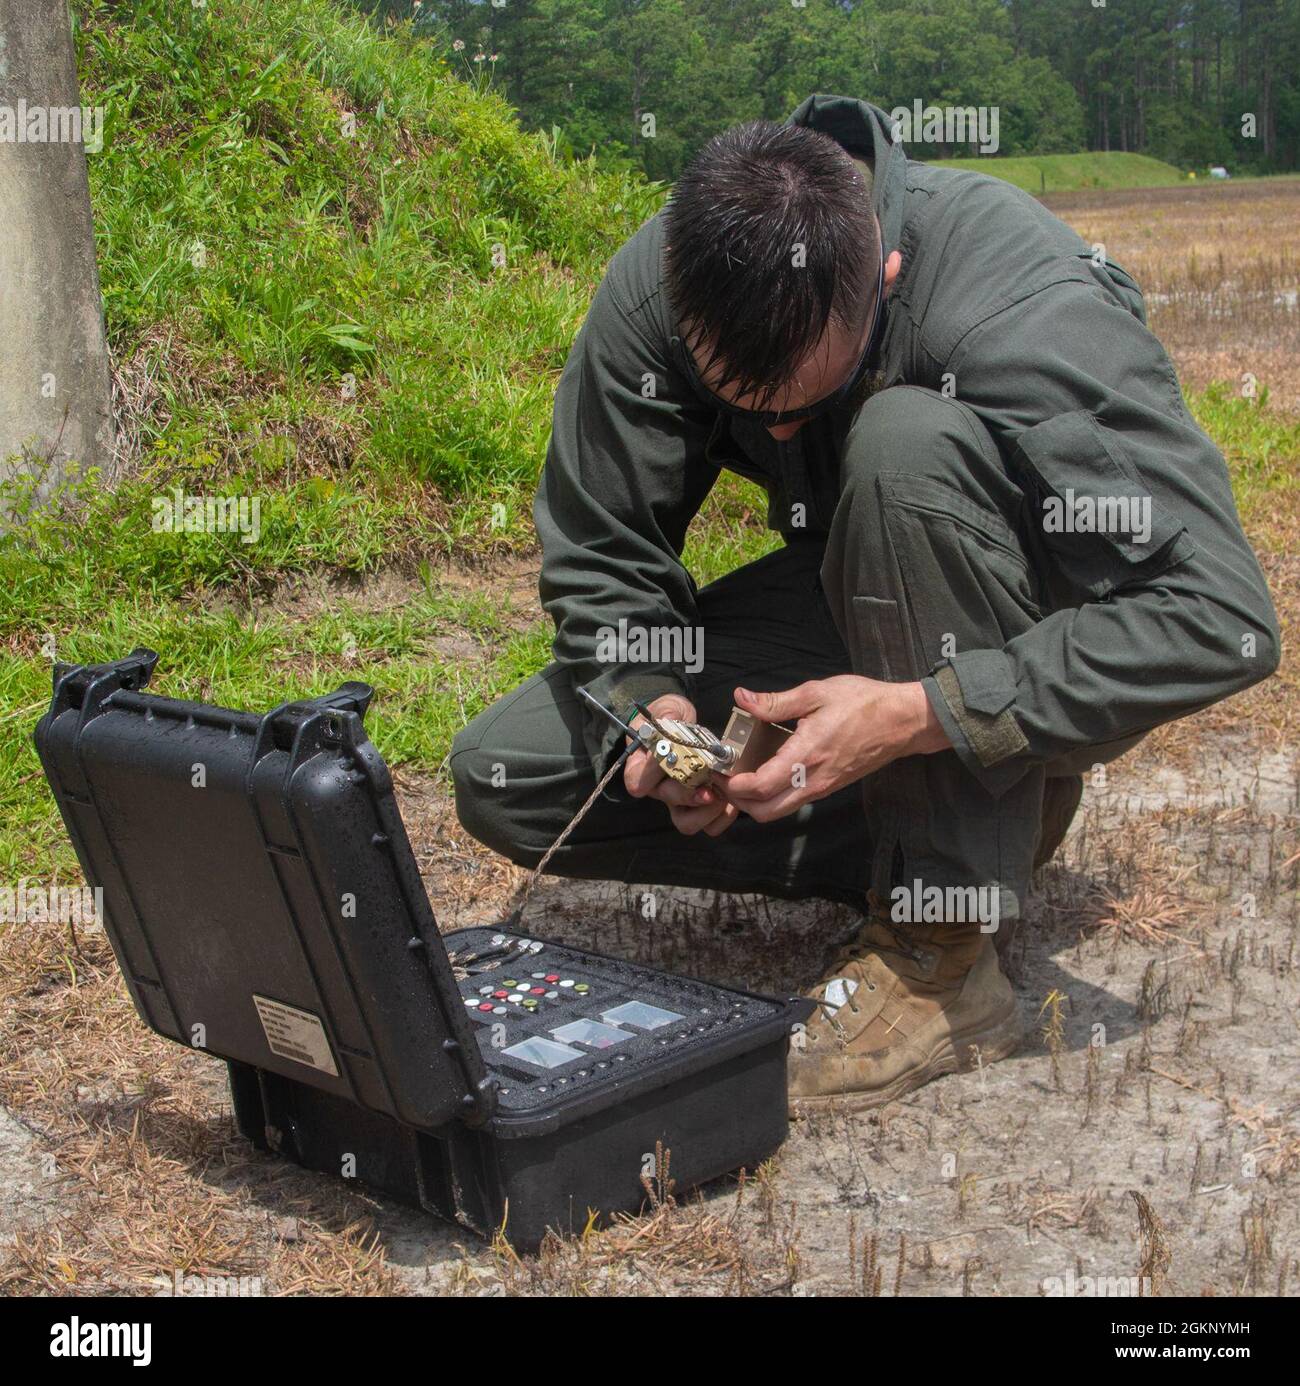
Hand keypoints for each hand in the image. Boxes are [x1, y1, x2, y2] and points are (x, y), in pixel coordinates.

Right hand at [622, 693, 739, 837]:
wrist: (685, 725)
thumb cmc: (670, 718)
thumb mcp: (667, 709)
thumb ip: (667, 715)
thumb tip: (668, 723)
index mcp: (643, 766)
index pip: (637, 780)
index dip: (651, 775)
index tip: (671, 760)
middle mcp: (659, 787)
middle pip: (669, 799)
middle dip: (690, 795)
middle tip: (708, 788)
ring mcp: (679, 800)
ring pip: (686, 822)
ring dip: (706, 812)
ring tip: (721, 795)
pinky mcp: (700, 807)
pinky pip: (709, 825)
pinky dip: (722, 817)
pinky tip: (731, 802)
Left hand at [724, 677, 948, 823]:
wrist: (902, 721)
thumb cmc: (863, 704)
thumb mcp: (816, 693)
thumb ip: (775, 702)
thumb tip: (742, 698)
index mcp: (807, 754)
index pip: (762, 786)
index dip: (735, 785)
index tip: (721, 770)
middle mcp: (814, 779)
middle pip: (766, 812)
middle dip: (739, 801)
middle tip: (726, 777)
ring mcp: (822, 787)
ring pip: (779, 811)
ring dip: (755, 802)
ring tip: (741, 776)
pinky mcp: (828, 787)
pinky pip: (793, 802)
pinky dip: (772, 797)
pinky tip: (765, 772)